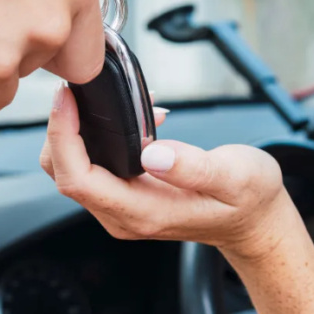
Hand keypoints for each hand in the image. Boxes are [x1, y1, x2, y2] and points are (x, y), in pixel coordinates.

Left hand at [39, 85, 298, 258]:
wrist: (253, 223)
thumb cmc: (247, 201)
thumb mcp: (235, 177)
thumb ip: (194, 167)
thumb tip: (151, 154)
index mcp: (143, 212)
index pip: (79, 178)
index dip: (63, 137)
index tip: (67, 99)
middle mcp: (124, 215)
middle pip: (64, 174)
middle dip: (61, 130)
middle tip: (79, 90)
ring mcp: (122, 208)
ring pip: (72, 170)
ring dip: (78, 131)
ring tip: (110, 100)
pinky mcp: (126, 196)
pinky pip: (94, 167)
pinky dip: (97, 137)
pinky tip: (132, 116)